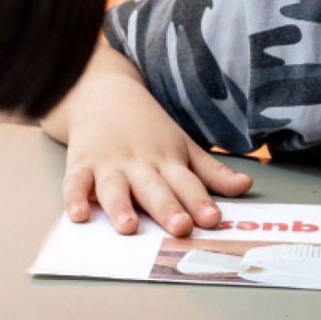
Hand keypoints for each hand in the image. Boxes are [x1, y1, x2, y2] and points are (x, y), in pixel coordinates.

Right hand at [44, 43, 251, 235]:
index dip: (200, 202)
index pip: (187, 184)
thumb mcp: (182, 144)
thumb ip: (211, 171)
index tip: (212, 219)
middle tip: (180, 227)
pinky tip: (78, 215)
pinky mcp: (81, 164)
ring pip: (115, 189)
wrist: (102, 92)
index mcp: (167, 160)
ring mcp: (109, 164)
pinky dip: (75, 198)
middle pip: (155, 189)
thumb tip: (246, 186)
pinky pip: (76, 183)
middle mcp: (139, 164)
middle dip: (168, 208)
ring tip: (129, 226)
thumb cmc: (147, 127)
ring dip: (121, 207)